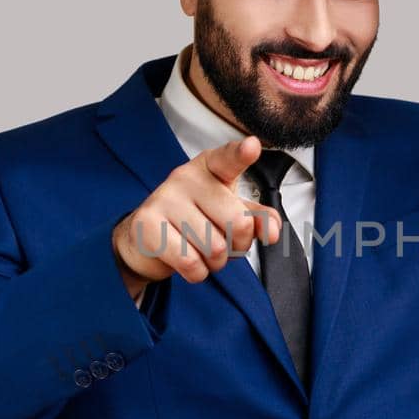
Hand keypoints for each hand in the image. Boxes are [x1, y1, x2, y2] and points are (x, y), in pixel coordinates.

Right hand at [111, 135, 281, 296]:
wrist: (148, 238)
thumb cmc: (197, 219)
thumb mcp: (232, 213)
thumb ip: (259, 219)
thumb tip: (272, 233)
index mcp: (211, 167)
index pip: (229, 159)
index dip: (242, 153)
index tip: (252, 146)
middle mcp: (185, 176)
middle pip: (238, 223)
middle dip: (238, 246)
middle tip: (223, 242)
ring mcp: (163, 198)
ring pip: (215, 248)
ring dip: (216, 262)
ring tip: (201, 250)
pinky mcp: (146, 224)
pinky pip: (191, 263)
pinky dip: (197, 272)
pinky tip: (186, 260)